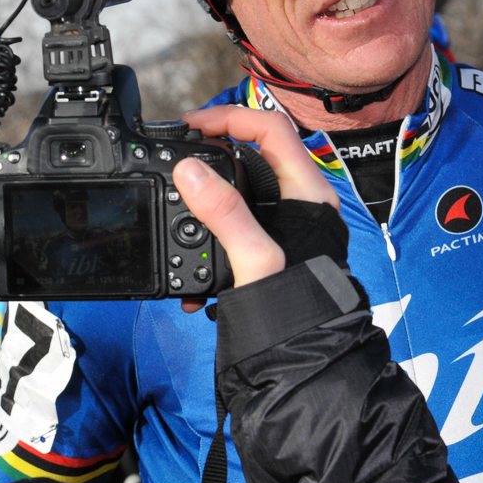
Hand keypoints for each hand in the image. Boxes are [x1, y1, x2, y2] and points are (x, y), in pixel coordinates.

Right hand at [172, 106, 337, 308]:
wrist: (301, 365)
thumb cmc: (296, 312)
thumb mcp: (255, 260)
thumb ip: (224, 213)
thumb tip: (189, 171)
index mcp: (308, 195)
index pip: (272, 129)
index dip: (231, 118)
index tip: (192, 126)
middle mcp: (297, 205)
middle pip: (250, 155)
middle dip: (209, 156)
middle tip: (176, 157)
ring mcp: (281, 228)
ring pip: (237, 193)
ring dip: (204, 202)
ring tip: (175, 211)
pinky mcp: (265, 251)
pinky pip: (231, 229)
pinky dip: (205, 240)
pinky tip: (190, 272)